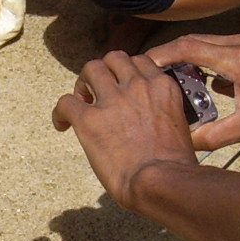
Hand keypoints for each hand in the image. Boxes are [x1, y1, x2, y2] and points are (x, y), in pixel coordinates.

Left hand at [52, 52, 196, 207]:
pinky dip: (60, 113)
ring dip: (83, 83)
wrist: (162, 182)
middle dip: (104, 71)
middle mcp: (137, 86)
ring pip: (90, 69)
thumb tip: (149, 122)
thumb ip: (162, 112)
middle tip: (99, 92)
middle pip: (114, 58)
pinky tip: (63, 125)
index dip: (126, 73)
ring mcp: (112, 100)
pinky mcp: (89, 119)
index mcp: (161, 87)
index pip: (140, 62)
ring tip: (81, 102)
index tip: (121, 87)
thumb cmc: (174, 166)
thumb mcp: (179, 126)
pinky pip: (65, 102)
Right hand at [144, 33, 239, 149]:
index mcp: (238, 60)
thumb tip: (186, 144)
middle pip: (195, 41)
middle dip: (171, 55)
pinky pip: (228, 49)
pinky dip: (213, 61)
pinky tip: (211, 85)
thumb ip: (215, 135)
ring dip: (192, 58)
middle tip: (151, 73)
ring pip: (212, 44)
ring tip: (176, 80)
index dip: (161, 55)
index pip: (188, 47)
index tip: (143, 65)